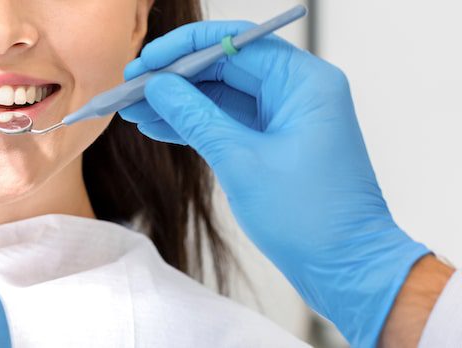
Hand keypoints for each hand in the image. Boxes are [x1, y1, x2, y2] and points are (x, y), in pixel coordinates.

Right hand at [120, 21, 429, 347]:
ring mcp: (286, 117)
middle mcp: (298, 92)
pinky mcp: (274, 142)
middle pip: (225, 66)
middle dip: (175, 77)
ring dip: (178, 102)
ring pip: (222, 95)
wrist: (345, 268)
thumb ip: (196, 117)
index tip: (145, 62)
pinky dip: (194, 124)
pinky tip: (158, 126)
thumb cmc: (312, 218)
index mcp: (304, 83)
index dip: (183, 49)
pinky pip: (228, 121)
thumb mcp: (241, 162)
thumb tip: (158, 87)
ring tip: (134, 108)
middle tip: (131, 87)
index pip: (235, 44)